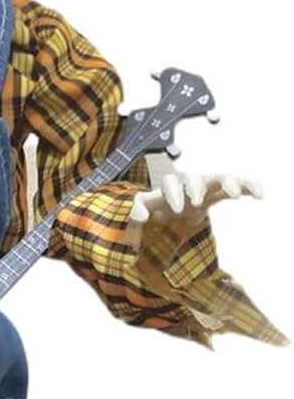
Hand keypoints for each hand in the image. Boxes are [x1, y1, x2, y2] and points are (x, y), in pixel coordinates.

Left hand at [129, 171, 261, 224]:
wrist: (173, 220)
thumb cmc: (158, 215)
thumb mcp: (145, 216)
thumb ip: (138, 213)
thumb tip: (140, 215)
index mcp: (167, 191)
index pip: (168, 184)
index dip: (172, 193)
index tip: (176, 209)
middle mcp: (186, 186)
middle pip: (192, 178)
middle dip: (194, 187)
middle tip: (195, 201)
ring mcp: (205, 188)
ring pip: (217, 178)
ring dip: (225, 183)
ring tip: (232, 193)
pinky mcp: (220, 194)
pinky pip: (238, 185)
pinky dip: (249, 186)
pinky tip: (260, 194)